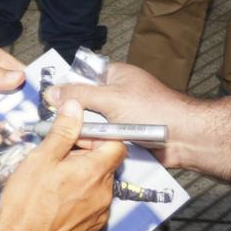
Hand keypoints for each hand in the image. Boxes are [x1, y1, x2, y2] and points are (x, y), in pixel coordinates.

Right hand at [0, 100, 124, 230]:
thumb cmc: (27, 203)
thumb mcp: (41, 158)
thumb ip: (63, 131)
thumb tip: (75, 106)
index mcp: (95, 171)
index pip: (116, 143)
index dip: (97, 137)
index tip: (76, 139)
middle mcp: (104, 193)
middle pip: (106, 164)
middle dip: (86, 157)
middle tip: (57, 160)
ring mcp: (100, 214)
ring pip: (98, 185)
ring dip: (82, 179)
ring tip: (53, 183)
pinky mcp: (92, 230)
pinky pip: (92, 206)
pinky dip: (79, 200)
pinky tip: (56, 203)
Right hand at [51, 61, 201, 168]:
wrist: (184, 138)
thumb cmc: (153, 110)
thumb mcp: (110, 98)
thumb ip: (79, 94)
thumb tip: (51, 91)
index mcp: (114, 77)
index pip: (82, 78)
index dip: (65, 90)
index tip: (46, 104)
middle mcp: (116, 95)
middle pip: (84, 105)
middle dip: (74, 117)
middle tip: (54, 129)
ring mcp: (121, 117)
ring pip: (92, 126)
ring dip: (86, 135)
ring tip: (73, 142)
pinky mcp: (125, 137)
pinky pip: (103, 140)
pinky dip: (97, 146)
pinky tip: (87, 152)